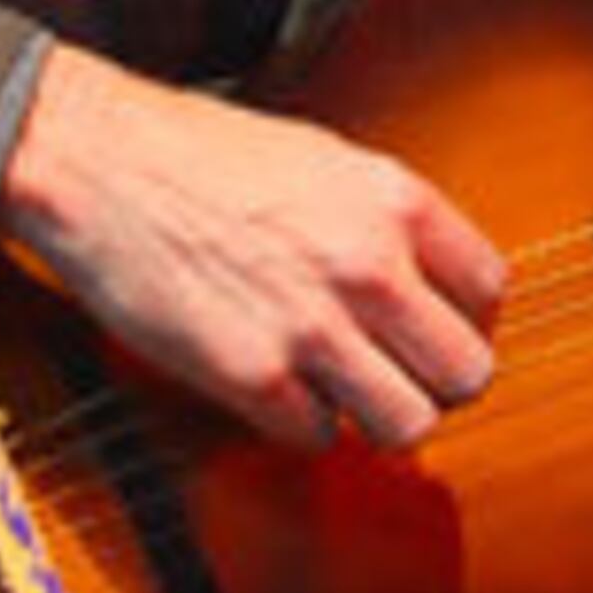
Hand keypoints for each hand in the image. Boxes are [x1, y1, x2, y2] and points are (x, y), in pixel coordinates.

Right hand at [0, 44, 502, 451]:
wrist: (103, 165)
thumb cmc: (207, 156)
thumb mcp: (332, 162)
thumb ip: (390, 223)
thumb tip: (434, 284)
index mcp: (399, 203)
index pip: (489, 292)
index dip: (463, 316)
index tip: (433, 324)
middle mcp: (371, 266)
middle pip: (467, 373)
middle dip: (438, 382)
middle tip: (402, 375)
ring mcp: (314, 326)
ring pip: (409, 425)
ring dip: (381, 419)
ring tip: (349, 393)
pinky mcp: (251, 376)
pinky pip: (320, 436)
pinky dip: (304, 424)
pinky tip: (281, 389)